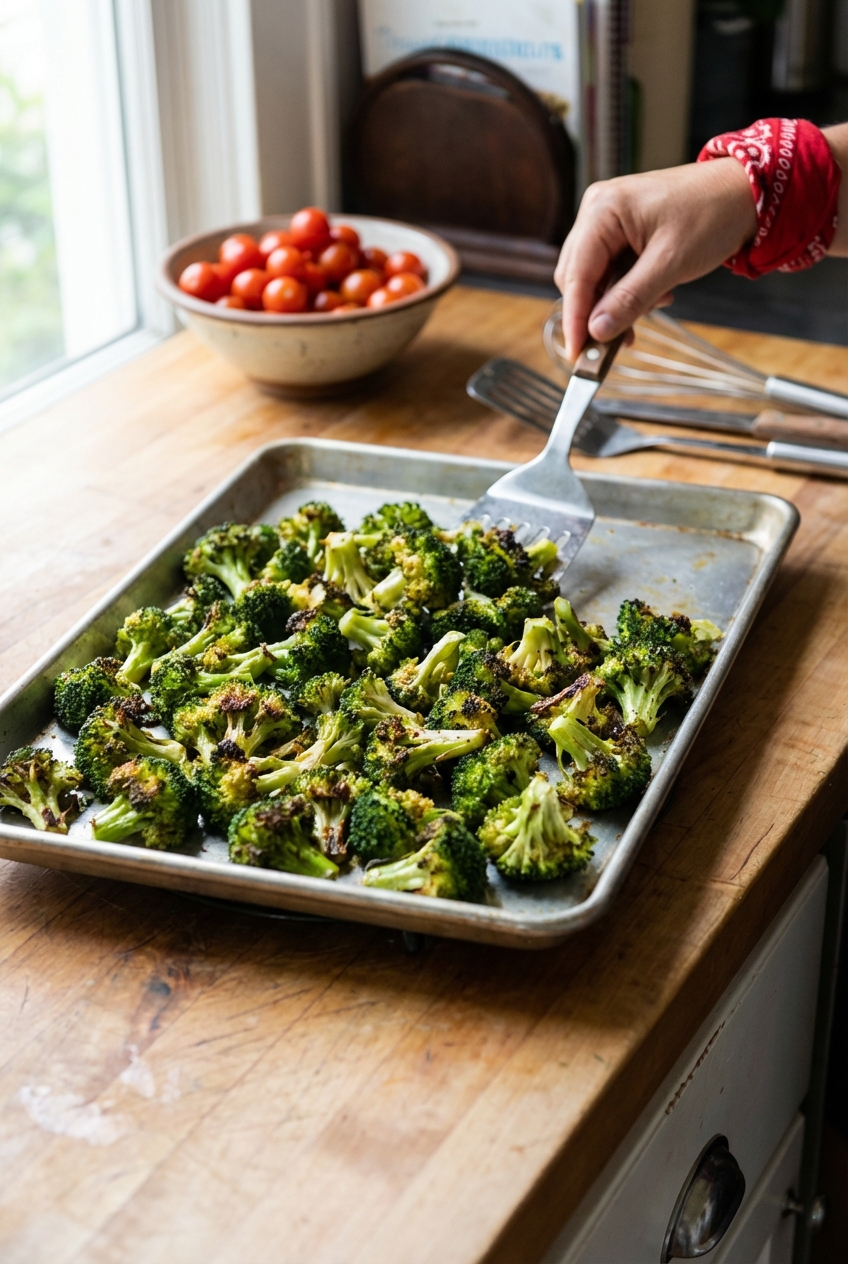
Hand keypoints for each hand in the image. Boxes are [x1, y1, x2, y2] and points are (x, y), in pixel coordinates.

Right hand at [554, 159, 756, 360]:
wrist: (744, 192)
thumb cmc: (712, 214)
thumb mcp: (671, 263)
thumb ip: (630, 299)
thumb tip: (597, 331)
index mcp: (603, 210)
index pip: (575, 274)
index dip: (575, 318)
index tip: (577, 354)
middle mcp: (597, 212)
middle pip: (577, 278)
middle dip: (597, 312)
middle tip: (618, 342)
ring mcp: (608, 222)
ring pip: (594, 279)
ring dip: (615, 304)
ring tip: (652, 307)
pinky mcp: (621, 232)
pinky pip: (611, 272)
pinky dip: (626, 292)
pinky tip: (655, 295)